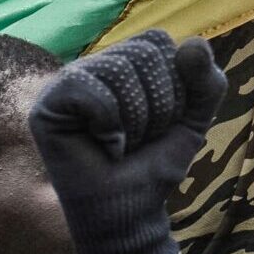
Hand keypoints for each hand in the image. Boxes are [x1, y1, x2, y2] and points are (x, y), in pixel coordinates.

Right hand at [29, 32, 227, 253]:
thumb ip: (206, 82)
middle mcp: (95, 65)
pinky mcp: (47, 106)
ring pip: (119, 72)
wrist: (131, 211)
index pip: (159, 42)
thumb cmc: (154, 163)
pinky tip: (103, 144)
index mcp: (125, 60)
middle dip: (158, 107)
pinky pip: (88, 89)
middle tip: (139, 138)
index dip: (175, 86)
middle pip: (143, 56)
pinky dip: (108, 123)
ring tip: (121, 144)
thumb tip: (193, 43)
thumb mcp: (195, 120)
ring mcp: (68, 83)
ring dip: (135, 120)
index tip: (162, 122)